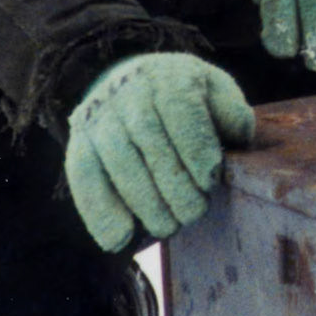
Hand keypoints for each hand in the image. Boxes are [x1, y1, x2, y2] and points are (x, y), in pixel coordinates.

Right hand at [65, 53, 254, 252]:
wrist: (130, 87)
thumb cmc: (185, 102)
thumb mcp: (214, 94)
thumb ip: (231, 112)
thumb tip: (236, 134)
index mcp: (168, 76)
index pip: (180, 107)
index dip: (196, 147)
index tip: (210, 180)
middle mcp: (129, 90)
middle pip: (148, 135)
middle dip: (173, 183)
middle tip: (193, 213)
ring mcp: (100, 116)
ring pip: (117, 158)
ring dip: (143, 201)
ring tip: (167, 226)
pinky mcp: (79, 141)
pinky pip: (83, 175)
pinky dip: (98, 210)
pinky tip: (119, 239)